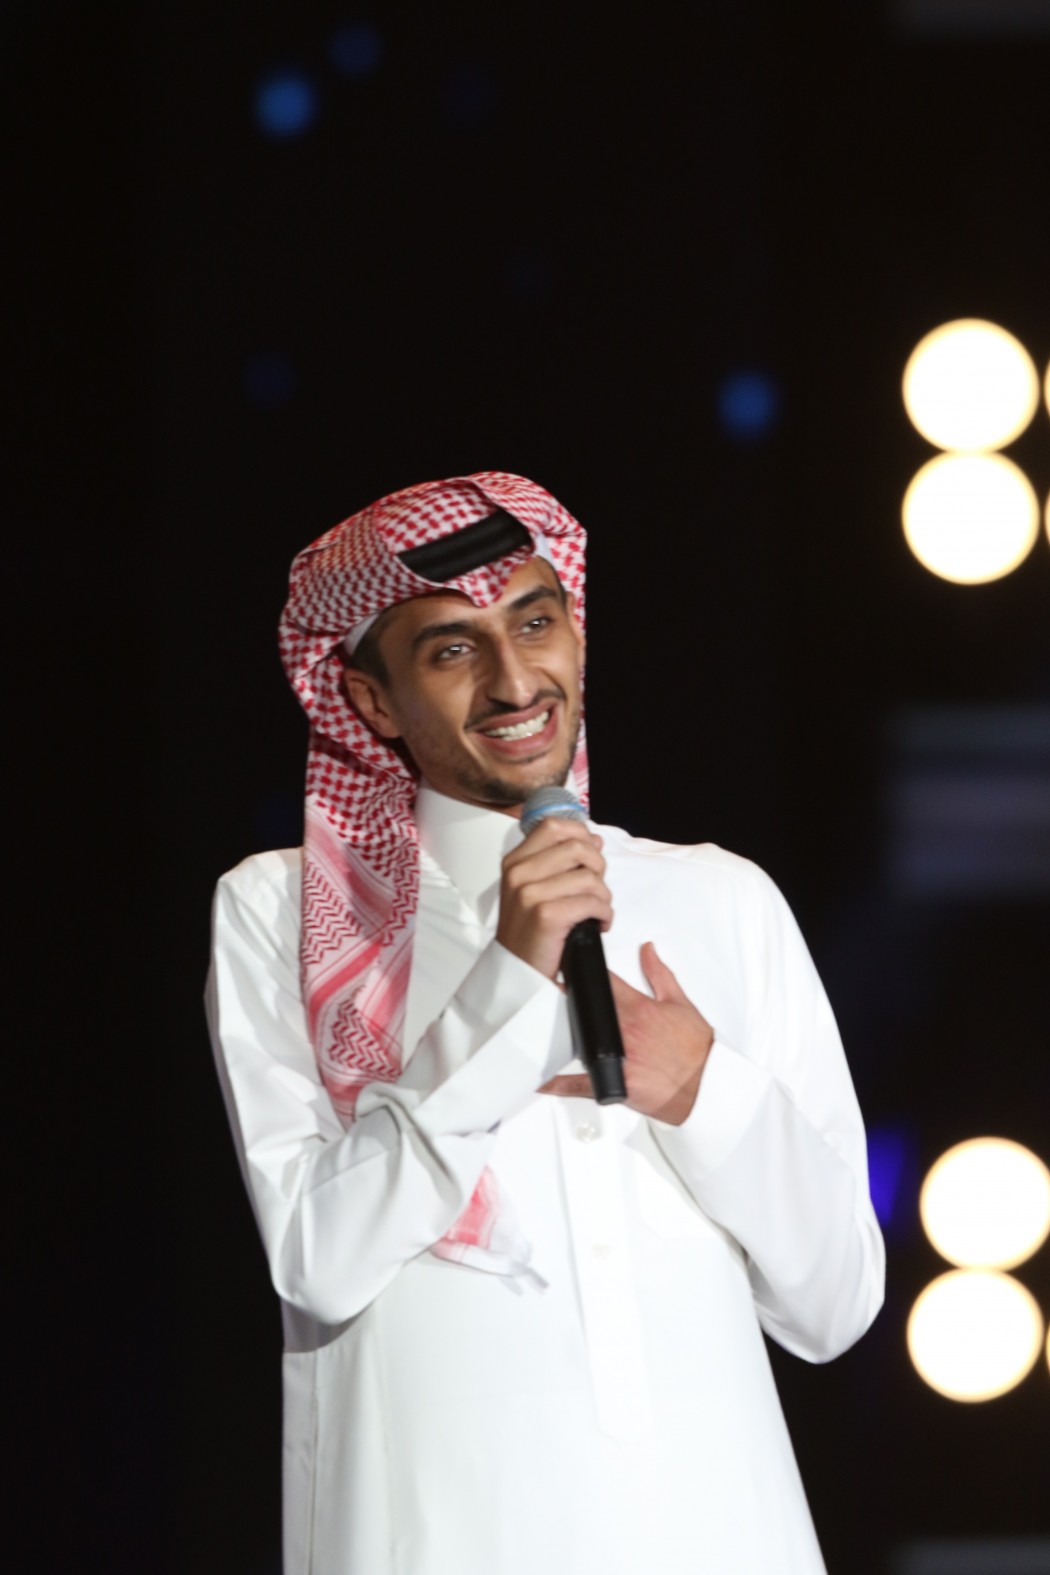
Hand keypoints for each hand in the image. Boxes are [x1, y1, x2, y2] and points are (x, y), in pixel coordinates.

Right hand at [496, 817, 612, 980]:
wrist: (516, 969)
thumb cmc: (530, 930)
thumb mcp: (535, 889)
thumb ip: (562, 862)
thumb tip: (595, 840)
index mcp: (515, 862)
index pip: (553, 825)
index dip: (580, 834)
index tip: (589, 855)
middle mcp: (519, 873)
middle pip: (577, 847)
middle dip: (598, 866)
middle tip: (596, 888)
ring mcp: (530, 894)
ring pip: (589, 877)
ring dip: (604, 896)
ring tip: (597, 910)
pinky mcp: (546, 915)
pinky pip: (593, 902)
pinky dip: (605, 914)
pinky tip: (599, 924)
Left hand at [541, 942, 713, 1124]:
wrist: (706, 1085)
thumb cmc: (695, 1048)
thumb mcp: (680, 1003)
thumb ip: (660, 973)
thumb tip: (648, 949)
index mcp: (637, 1008)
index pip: (602, 982)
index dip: (581, 972)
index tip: (565, 965)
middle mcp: (624, 1030)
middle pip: (583, 1009)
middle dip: (563, 1000)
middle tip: (542, 993)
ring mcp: (617, 1057)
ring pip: (577, 1043)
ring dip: (558, 1035)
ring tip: (536, 1026)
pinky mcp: (615, 1084)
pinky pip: (580, 1085)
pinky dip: (558, 1084)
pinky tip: (540, 1080)